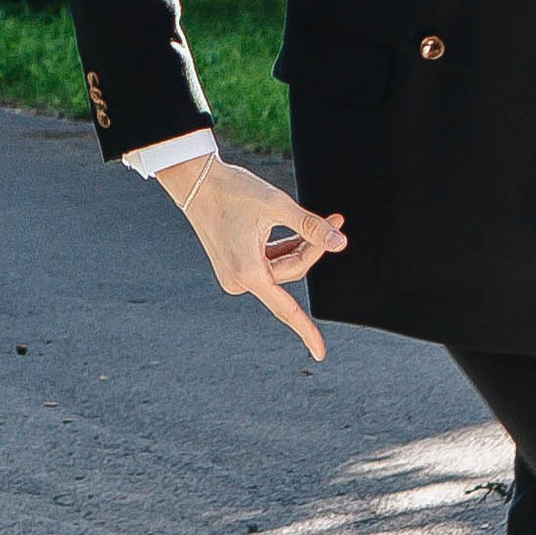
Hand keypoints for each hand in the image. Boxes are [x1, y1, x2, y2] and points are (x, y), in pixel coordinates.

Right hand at [154, 154, 342, 359]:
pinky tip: (291, 228)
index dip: (306, 331)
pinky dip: (283, 247)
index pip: (286, 309)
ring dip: (299, 245)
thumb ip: (311, 227)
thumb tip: (339, 242)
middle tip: (335, 218)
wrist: (196, 181)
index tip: (320, 353)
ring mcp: (235, 274)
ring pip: (281, 267)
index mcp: (248, 273)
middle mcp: (239, 280)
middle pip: (290, 273)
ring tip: (318, 219)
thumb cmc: (232, 191)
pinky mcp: (234, 265)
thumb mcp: (276, 206)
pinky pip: (268, 264)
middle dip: (312, 249)